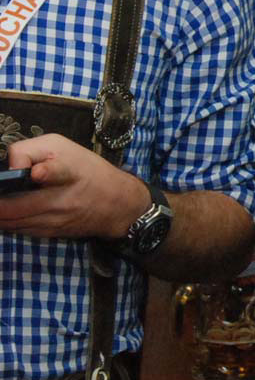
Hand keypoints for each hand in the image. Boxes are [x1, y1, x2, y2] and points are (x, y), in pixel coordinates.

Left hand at [0, 134, 149, 238]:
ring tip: (2, 200)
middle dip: (0, 201)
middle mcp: (61, 199)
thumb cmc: (87, 169)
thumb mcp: (62, 146)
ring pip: (10, 221)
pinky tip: (6, 213)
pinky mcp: (50, 233)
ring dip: (1, 212)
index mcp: (69, 171)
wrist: (117, 203)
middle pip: (14, 207)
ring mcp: (54, 220)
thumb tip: (10, 167)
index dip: (45, 171)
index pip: (55, 171)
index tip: (37, 173)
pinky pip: (18, 229)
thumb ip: (30, 150)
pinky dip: (7, 221)